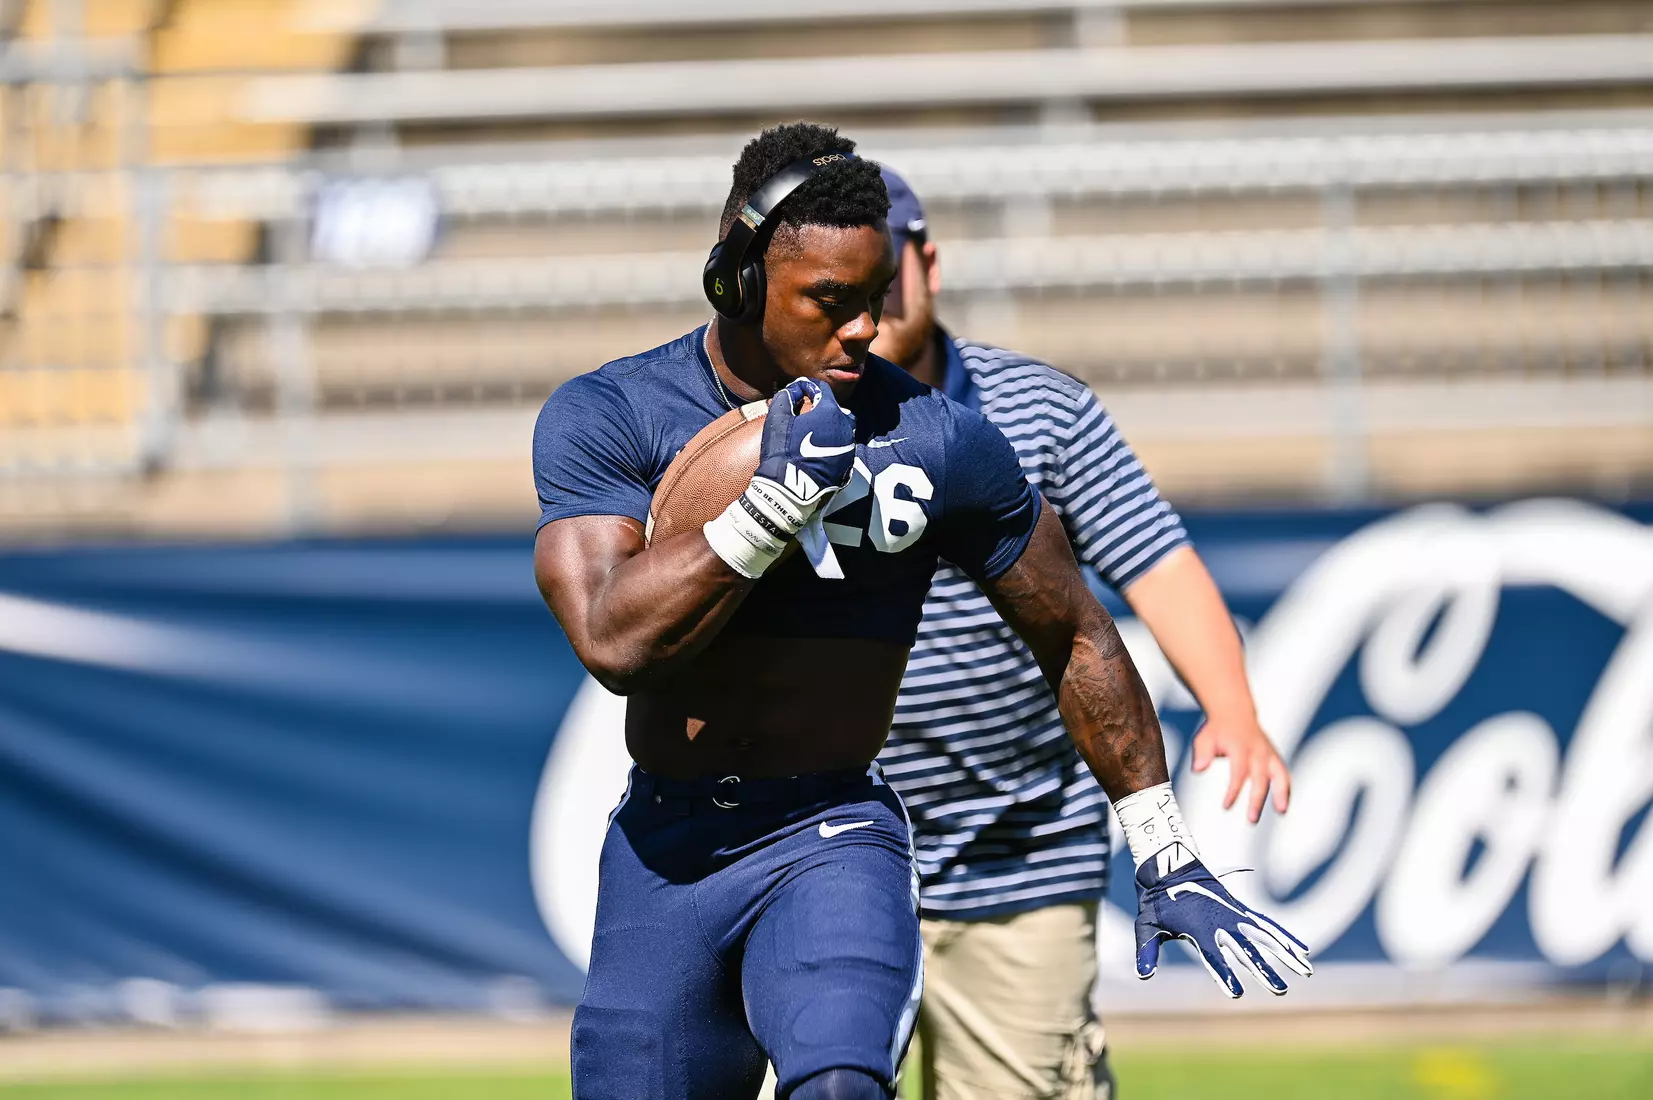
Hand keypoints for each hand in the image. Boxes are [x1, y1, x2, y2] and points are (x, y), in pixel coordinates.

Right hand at [755, 377, 855, 510]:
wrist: (792, 490)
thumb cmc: (783, 451)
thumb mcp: (778, 418)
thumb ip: (787, 396)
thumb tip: (796, 388)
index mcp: (830, 412)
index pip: (822, 390)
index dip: (808, 388)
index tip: (798, 391)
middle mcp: (845, 427)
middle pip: (834, 410)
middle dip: (821, 408)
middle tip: (804, 415)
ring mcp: (849, 448)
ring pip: (841, 429)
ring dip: (828, 428)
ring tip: (812, 434)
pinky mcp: (848, 465)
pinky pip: (841, 448)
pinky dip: (832, 445)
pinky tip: (818, 452)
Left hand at [1135, 851, 1311, 997]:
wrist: (1169, 864)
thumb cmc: (1156, 898)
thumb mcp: (1147, 923)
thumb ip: (1147, 950)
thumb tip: (1143, 976)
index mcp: (1198, 929)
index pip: (1213, 957)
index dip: (1224, 975)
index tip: (1236, 993)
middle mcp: (1221, 922)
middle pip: (1246, 951)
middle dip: (1264, 971)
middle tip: (1281, 991)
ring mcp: (1233, 914)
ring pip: (1265, 936)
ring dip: (1285, 953)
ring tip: (1306, 970)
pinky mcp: (1239, 909)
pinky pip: (1266, 924)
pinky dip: (1285, 936)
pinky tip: (1302, 948)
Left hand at [1192, 714, 1290, 823]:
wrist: (1235, 713)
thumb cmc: (1217, 730)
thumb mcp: (1204, 738)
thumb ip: (1202, 754)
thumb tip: (1198, 769)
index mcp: (1240, 746)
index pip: (1239, 772)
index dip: (1234, 790)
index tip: (1226, 806)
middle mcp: (1258, 750)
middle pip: (1261, 777)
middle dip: (1257, 800)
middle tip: (1252, 819)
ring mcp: (1269, 753)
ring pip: (1280, 774)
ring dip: (1282, 793)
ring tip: (1281, 811)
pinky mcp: (1275, 757)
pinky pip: (1284, 774)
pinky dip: (1286, 789)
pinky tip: (1282, 806)